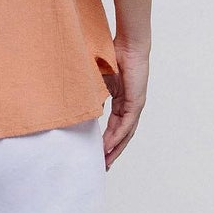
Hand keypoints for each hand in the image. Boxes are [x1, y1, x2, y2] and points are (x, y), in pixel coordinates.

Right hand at [101, 37, 147, 169]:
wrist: (128, 45)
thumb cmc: (113, 57)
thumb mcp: (98, 81)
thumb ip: (92, 96)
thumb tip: (77, 106)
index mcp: (122, 102)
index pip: (115, 127)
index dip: (107, 142)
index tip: (98, 154)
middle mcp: (131, 107)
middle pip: (122, 135)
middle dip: (112, 152)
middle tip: (103, 167)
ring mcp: (135, 105)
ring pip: (126, 134)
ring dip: (116, 149)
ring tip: (106, 162)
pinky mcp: (136, 102)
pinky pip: (127, 124)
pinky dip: (118, 137)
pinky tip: (109, 147)